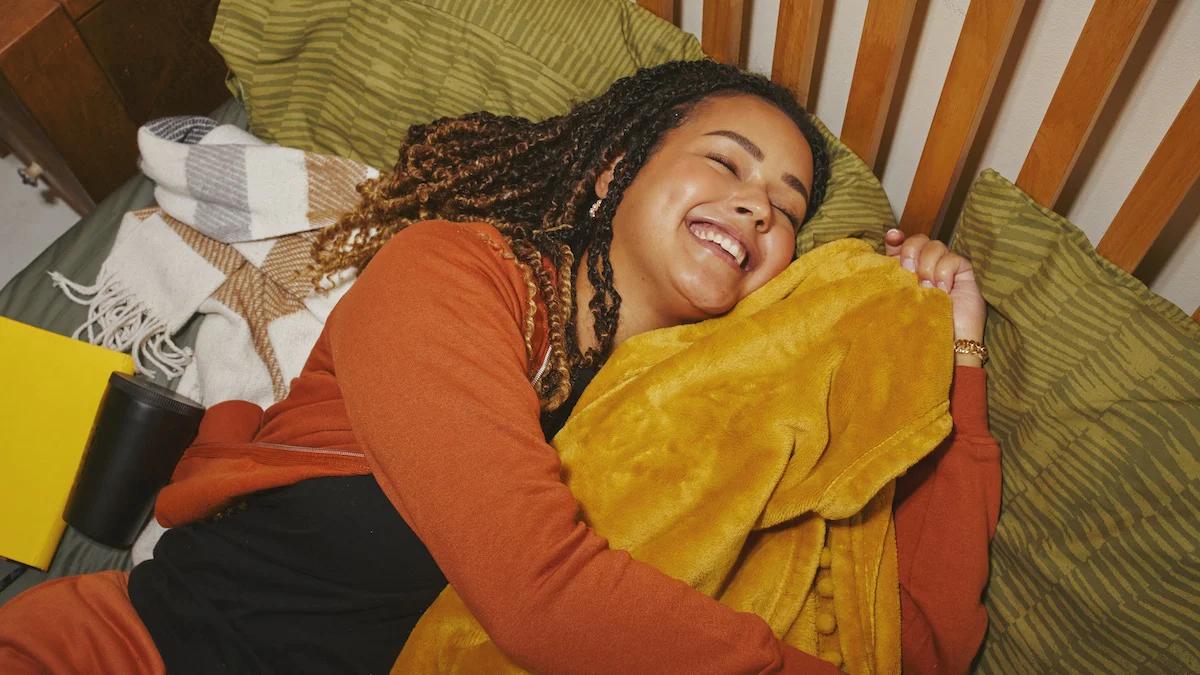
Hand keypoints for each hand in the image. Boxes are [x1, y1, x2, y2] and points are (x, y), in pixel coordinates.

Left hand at [884, 228, 986, 365]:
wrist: (942, 343)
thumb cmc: (916, 325)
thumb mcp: (898, 298)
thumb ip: (890, 276)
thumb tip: (883, 251)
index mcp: (907, 269)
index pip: (901, 243)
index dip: (896, 238)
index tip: (892, 239)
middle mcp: (926, 265)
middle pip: (918, 240)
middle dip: (911, 252)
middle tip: (910, 274)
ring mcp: (946, 266)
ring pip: (935, 245)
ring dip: (927, 267)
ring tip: (928, 289)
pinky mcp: (964, 271)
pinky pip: (952, 259)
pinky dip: (944, 273)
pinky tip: (943, 291)